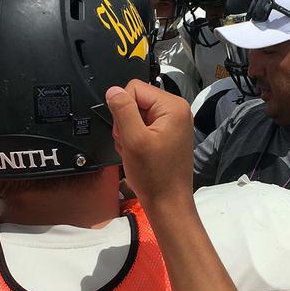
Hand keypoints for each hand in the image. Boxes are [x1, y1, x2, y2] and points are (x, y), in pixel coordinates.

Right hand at [105, 79, 192, 206]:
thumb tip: (113, 90)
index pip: (135, 88)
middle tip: (130, 144)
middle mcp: (176, 111)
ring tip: (134, 151)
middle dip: (126, 122)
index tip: (126, 131)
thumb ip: (123, 110)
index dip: (123, 108)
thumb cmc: (155, 176)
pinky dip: (135, 140)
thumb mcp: (133, 139)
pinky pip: (143, 127)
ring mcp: (173, 124)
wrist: (167, 203)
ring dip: (128, 133)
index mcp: (173, 106)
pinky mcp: (167, 135)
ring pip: (136, 115)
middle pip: (136, 101)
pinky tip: (138, 154)